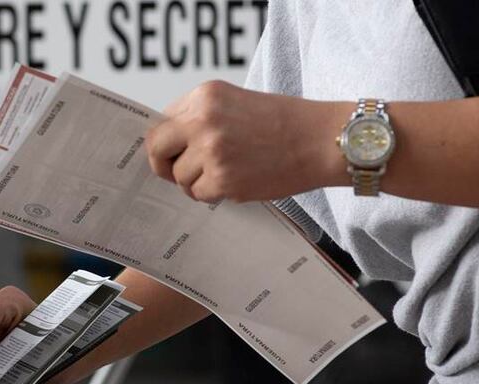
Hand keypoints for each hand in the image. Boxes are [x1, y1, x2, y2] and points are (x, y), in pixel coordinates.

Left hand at [146, 81, 346, 202]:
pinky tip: (235, 181)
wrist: (322, 140)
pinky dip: (212, 193)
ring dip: (196, 181)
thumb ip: (199, 118)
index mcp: (205, 96)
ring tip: (226, 171)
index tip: (170, 152)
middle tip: (176, 172)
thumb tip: (167, 145)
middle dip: (164, 164)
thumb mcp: (235, 102)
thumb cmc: (284, 122)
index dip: (165, 142)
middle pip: (157, 150)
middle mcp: (203, 121)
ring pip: (180, 177)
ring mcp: (212, 152)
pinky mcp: (223, 180)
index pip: (161, 123)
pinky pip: (199, 194)